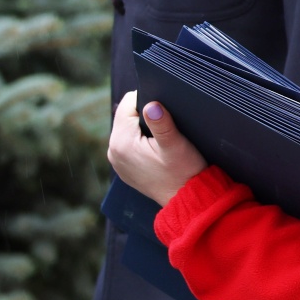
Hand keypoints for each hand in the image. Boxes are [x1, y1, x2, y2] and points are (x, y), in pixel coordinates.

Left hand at [107, 91, 208, 207]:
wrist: (187, 200)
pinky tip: (156, 147)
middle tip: (166, 120)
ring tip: (162, 134)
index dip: (146, 98)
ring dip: (142, 128)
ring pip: (127, 130)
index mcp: (121, 141)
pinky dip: (141, 141)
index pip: (127, 105)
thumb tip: (151, 104)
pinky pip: (129, 145)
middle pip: (125, 117)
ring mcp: (117, 160)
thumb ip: (161, 122)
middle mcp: (113, 150)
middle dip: (144, 114)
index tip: (163, 105)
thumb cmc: (184, 173)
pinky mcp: (124, 167)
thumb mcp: (175, 144)